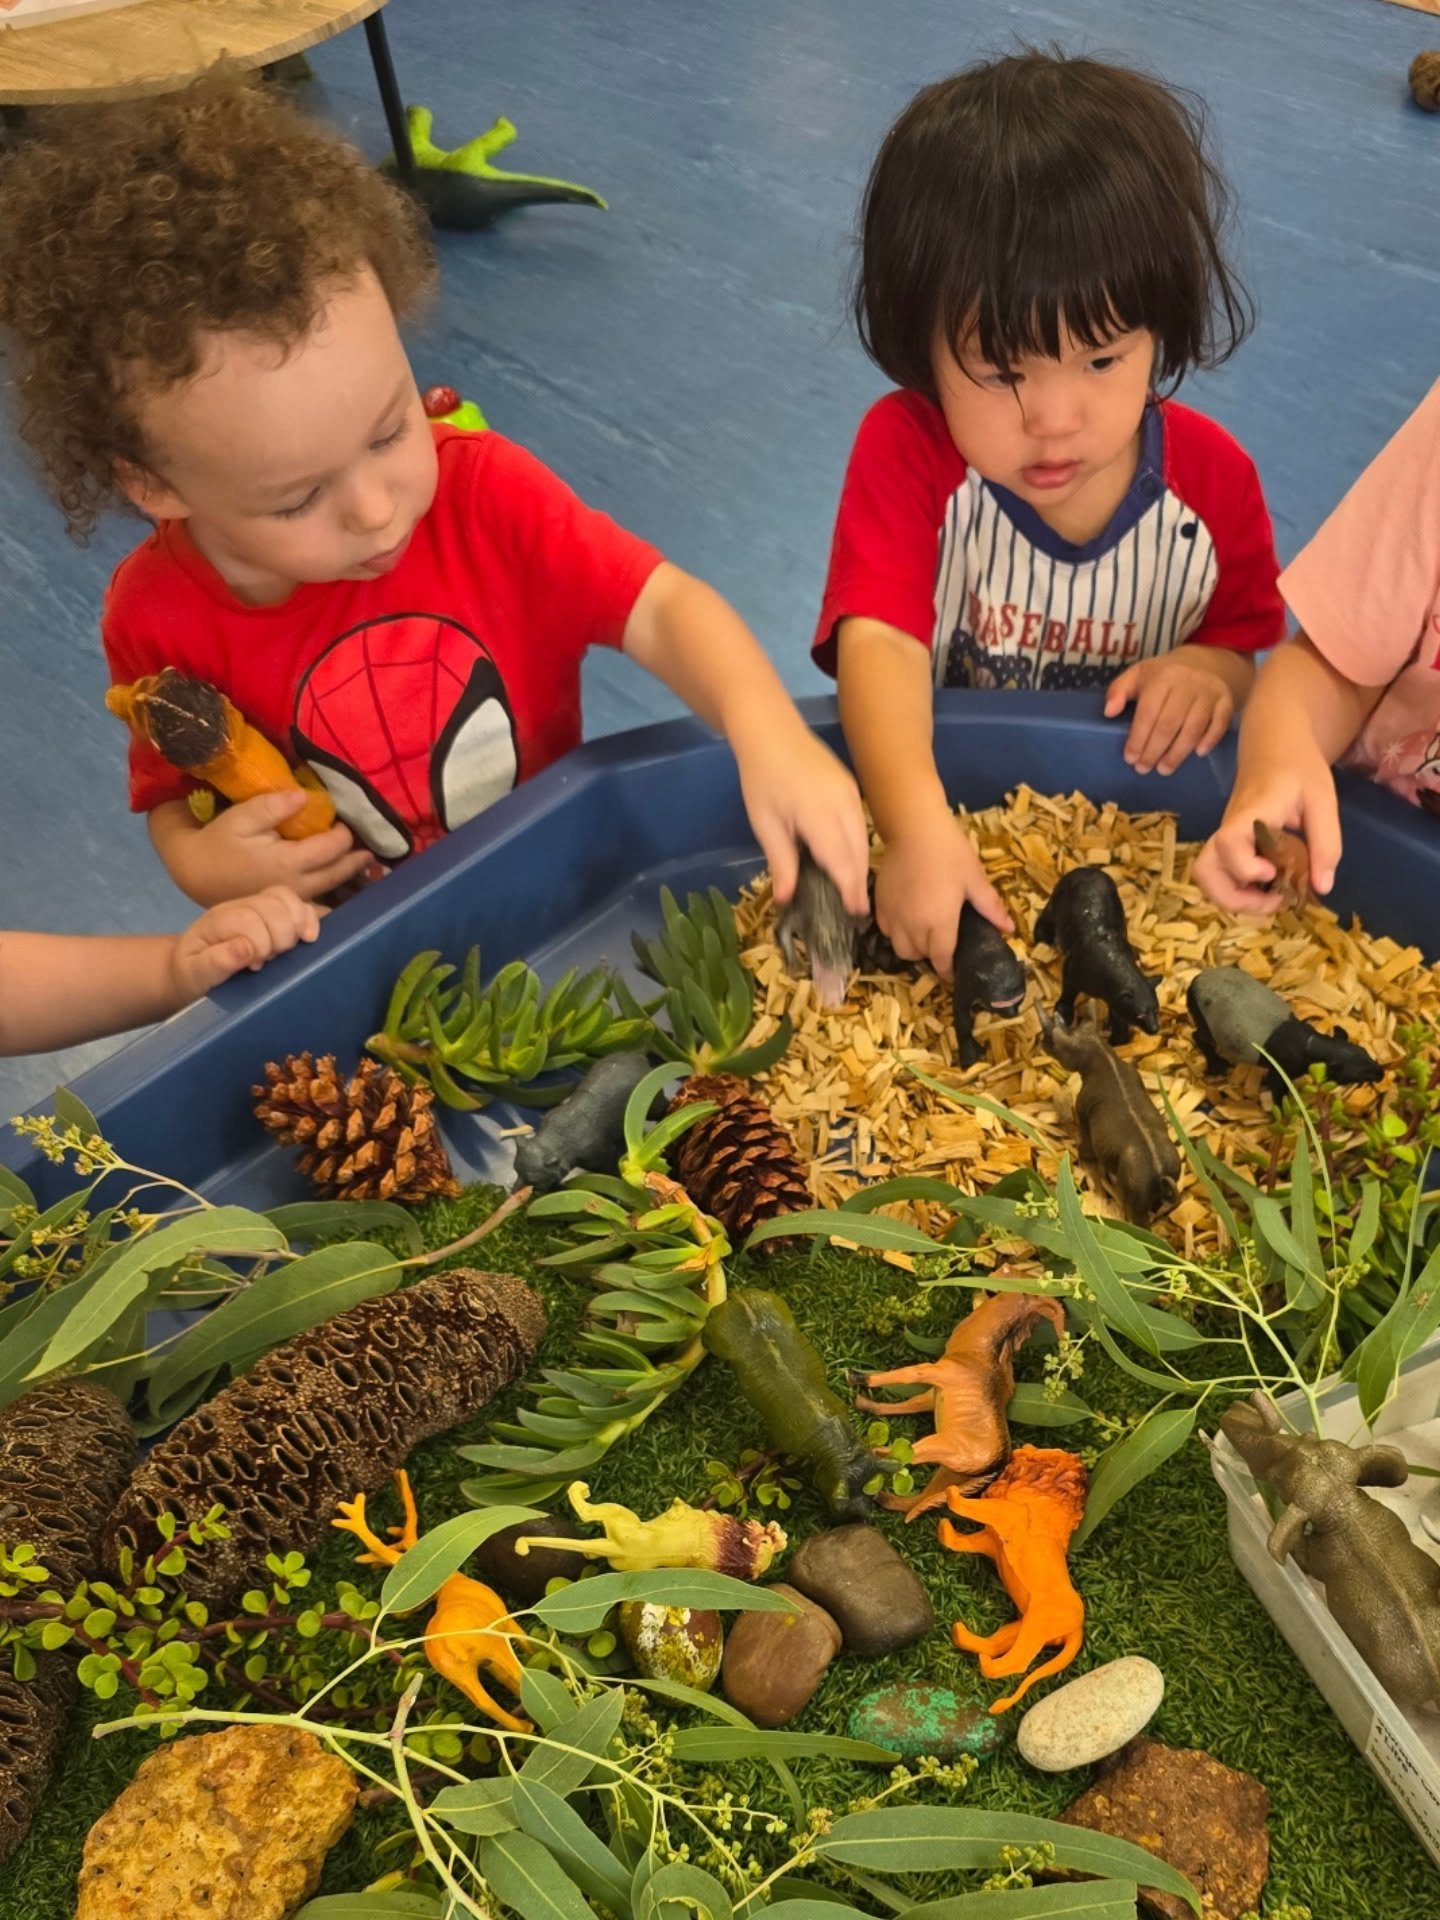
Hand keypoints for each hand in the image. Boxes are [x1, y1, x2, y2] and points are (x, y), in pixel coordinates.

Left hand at [170, 886, 325, 1001]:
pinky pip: (295, 902)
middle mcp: (238, 907)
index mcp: (217, 920)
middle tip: (275, 958)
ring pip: (285, 898)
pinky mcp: (272, 913)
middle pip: (271, 904)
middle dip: (282, 934)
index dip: (261, 943)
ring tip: (297, 946)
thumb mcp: (195, 974)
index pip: (249, 919)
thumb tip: (246, 950)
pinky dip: (309, 916)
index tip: (257, 965)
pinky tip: (310, 936)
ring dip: (298, 922)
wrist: (188, 967)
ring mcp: (256, 907)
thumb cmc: (193, 973)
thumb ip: (215, 963)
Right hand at [171, 790, 373, 904]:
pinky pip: (320, 901)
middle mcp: (297, 885)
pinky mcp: (287, 905)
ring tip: (367, 862)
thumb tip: (305, 796)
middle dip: (357, 858)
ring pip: (332, 889)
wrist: (197, 873)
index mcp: (288, 863)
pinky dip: (335, 890)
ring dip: (350, 874)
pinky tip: (342, 879)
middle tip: (372, 845)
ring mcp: (293, 899)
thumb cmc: (219, 842)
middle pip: (339, 872)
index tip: (348, 820)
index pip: (331, 848)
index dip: (344, 834)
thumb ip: (272, 807)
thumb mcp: (240, 818)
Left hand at [734, 720, 870, 915]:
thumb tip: (786, 899)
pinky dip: (858, 847)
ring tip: (854, 892)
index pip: (841, 860)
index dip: (849, 888)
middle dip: (858, 882)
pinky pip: (861, 825)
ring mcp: (851, 794)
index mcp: (819, 814)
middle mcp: (843, 804)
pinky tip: (849, 861)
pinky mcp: (852, 788)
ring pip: (863, 839)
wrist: (772, 732)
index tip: (854, 912)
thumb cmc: (761, 779)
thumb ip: (781, 861)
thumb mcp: (765, 823)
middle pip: (858, 852)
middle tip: (856, 911)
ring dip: (860, 866)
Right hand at [875, 811, 1011, 978]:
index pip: (941, 959)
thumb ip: (990, 907)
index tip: (953, 973)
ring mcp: (892, 915)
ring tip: (923, 932)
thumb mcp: (974, 879)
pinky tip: (907, 917)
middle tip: (942, 943)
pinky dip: (897, 931)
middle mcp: (912, 924)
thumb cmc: (949, 852)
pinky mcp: (878, 904)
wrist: (914, 829)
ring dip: (912, 946)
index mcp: (939, 922)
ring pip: (899, 947)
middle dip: (931, 955)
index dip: (947, 970)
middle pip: (918, 956)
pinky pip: (886, 930)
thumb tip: (1009, 929)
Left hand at [1105, 650, 1235, 774]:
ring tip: (1164, 769)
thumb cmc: (1163, 674)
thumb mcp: (1137, 674)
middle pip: (1169, 724)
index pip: (1148, 713)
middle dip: (1154, 750)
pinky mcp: (1226, 701)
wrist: (1203, 661)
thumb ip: (1118, 690)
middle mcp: (1188, 683)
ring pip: (1193, 728)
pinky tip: (1198, 754)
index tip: (1130, 758)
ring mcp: (1210, 692)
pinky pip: (1220, 723)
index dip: (1138, 739)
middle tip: (1144, 768)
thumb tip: (1109, 712)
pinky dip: (1210, 739)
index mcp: (1163, 677)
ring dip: (1178, 753)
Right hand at [1194, 750, 1341, 913]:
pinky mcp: (1230, 842)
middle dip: (1234, 899)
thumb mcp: (1323, 801)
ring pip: (1207, 876)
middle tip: (1272, 901)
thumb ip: (1325, 843)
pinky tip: (1268, 888)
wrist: (1274, 743)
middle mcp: (1229, 828)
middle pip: (1204, 870)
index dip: (1245, 867)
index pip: (1228, 843)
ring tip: (1269, 900)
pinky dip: (1239, 890)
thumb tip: (1322, 888)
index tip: (1273, 873)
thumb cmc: (1299, 768)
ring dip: (1233, 899)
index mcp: (1251, 813)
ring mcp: (1226, 836)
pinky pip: (1221, 872)